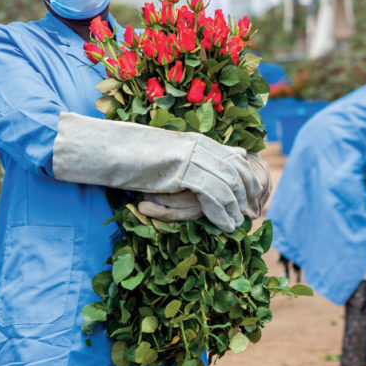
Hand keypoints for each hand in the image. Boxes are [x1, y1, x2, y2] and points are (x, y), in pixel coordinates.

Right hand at [138, 152, 271, 222]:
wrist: (110, 148)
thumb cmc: (132, 155)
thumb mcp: (166, 155)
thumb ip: (188, 160)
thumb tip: (206, 170)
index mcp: (197, 140)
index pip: (233, 156)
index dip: (247, 175)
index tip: (254, 192)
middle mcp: (198, 145)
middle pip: (235, 169)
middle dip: (246, 192)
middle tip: (248, 213)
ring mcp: (191, 156)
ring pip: (227, 183)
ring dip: (235, 207)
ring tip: (237, 223)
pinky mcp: (182, 170)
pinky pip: (212, 194)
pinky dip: (221, 212)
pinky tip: (224, 225)